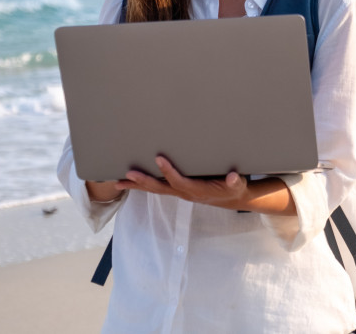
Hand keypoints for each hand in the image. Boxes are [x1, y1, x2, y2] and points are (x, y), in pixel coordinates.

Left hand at [115, 156, 249, 209]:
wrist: (232, 198)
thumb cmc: (233, 188)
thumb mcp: (237, 185)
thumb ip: (234, 181)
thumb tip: (231, 177)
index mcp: (196, 190)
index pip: (178, 181)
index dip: (168, 171)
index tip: (158, 158)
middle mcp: (184, 193)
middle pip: (160, 188)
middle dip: (143, 181)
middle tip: (128, 174)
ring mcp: (180, 192)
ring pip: (155, 189)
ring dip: (137, 185)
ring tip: (118, 182)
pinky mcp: (178, 190)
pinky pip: (158, 188)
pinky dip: (143, 185)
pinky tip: (132, 181)